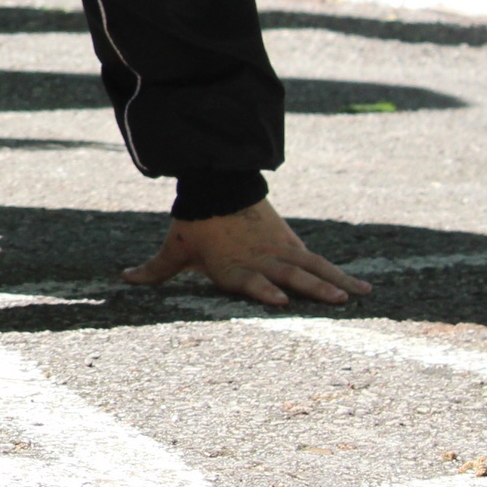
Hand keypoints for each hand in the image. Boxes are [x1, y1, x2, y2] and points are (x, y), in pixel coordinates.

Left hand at [122, 198, 370, 307]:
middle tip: (337, 301)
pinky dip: (340, 273)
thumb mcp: (176, 248)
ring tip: (361, 295)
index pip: (250, 281)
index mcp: (232, 267)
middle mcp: (260, 260)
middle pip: (290, 275)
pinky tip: (362, 287)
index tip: (279, 299)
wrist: (216, 185)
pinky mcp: (289, 242)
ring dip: (337, 282)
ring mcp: (278, 250)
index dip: (263, 291)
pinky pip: (318, 260)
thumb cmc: (195, 223)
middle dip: (313, 288)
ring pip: (312, 267)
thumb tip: (124, 279)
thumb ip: (155, 269)